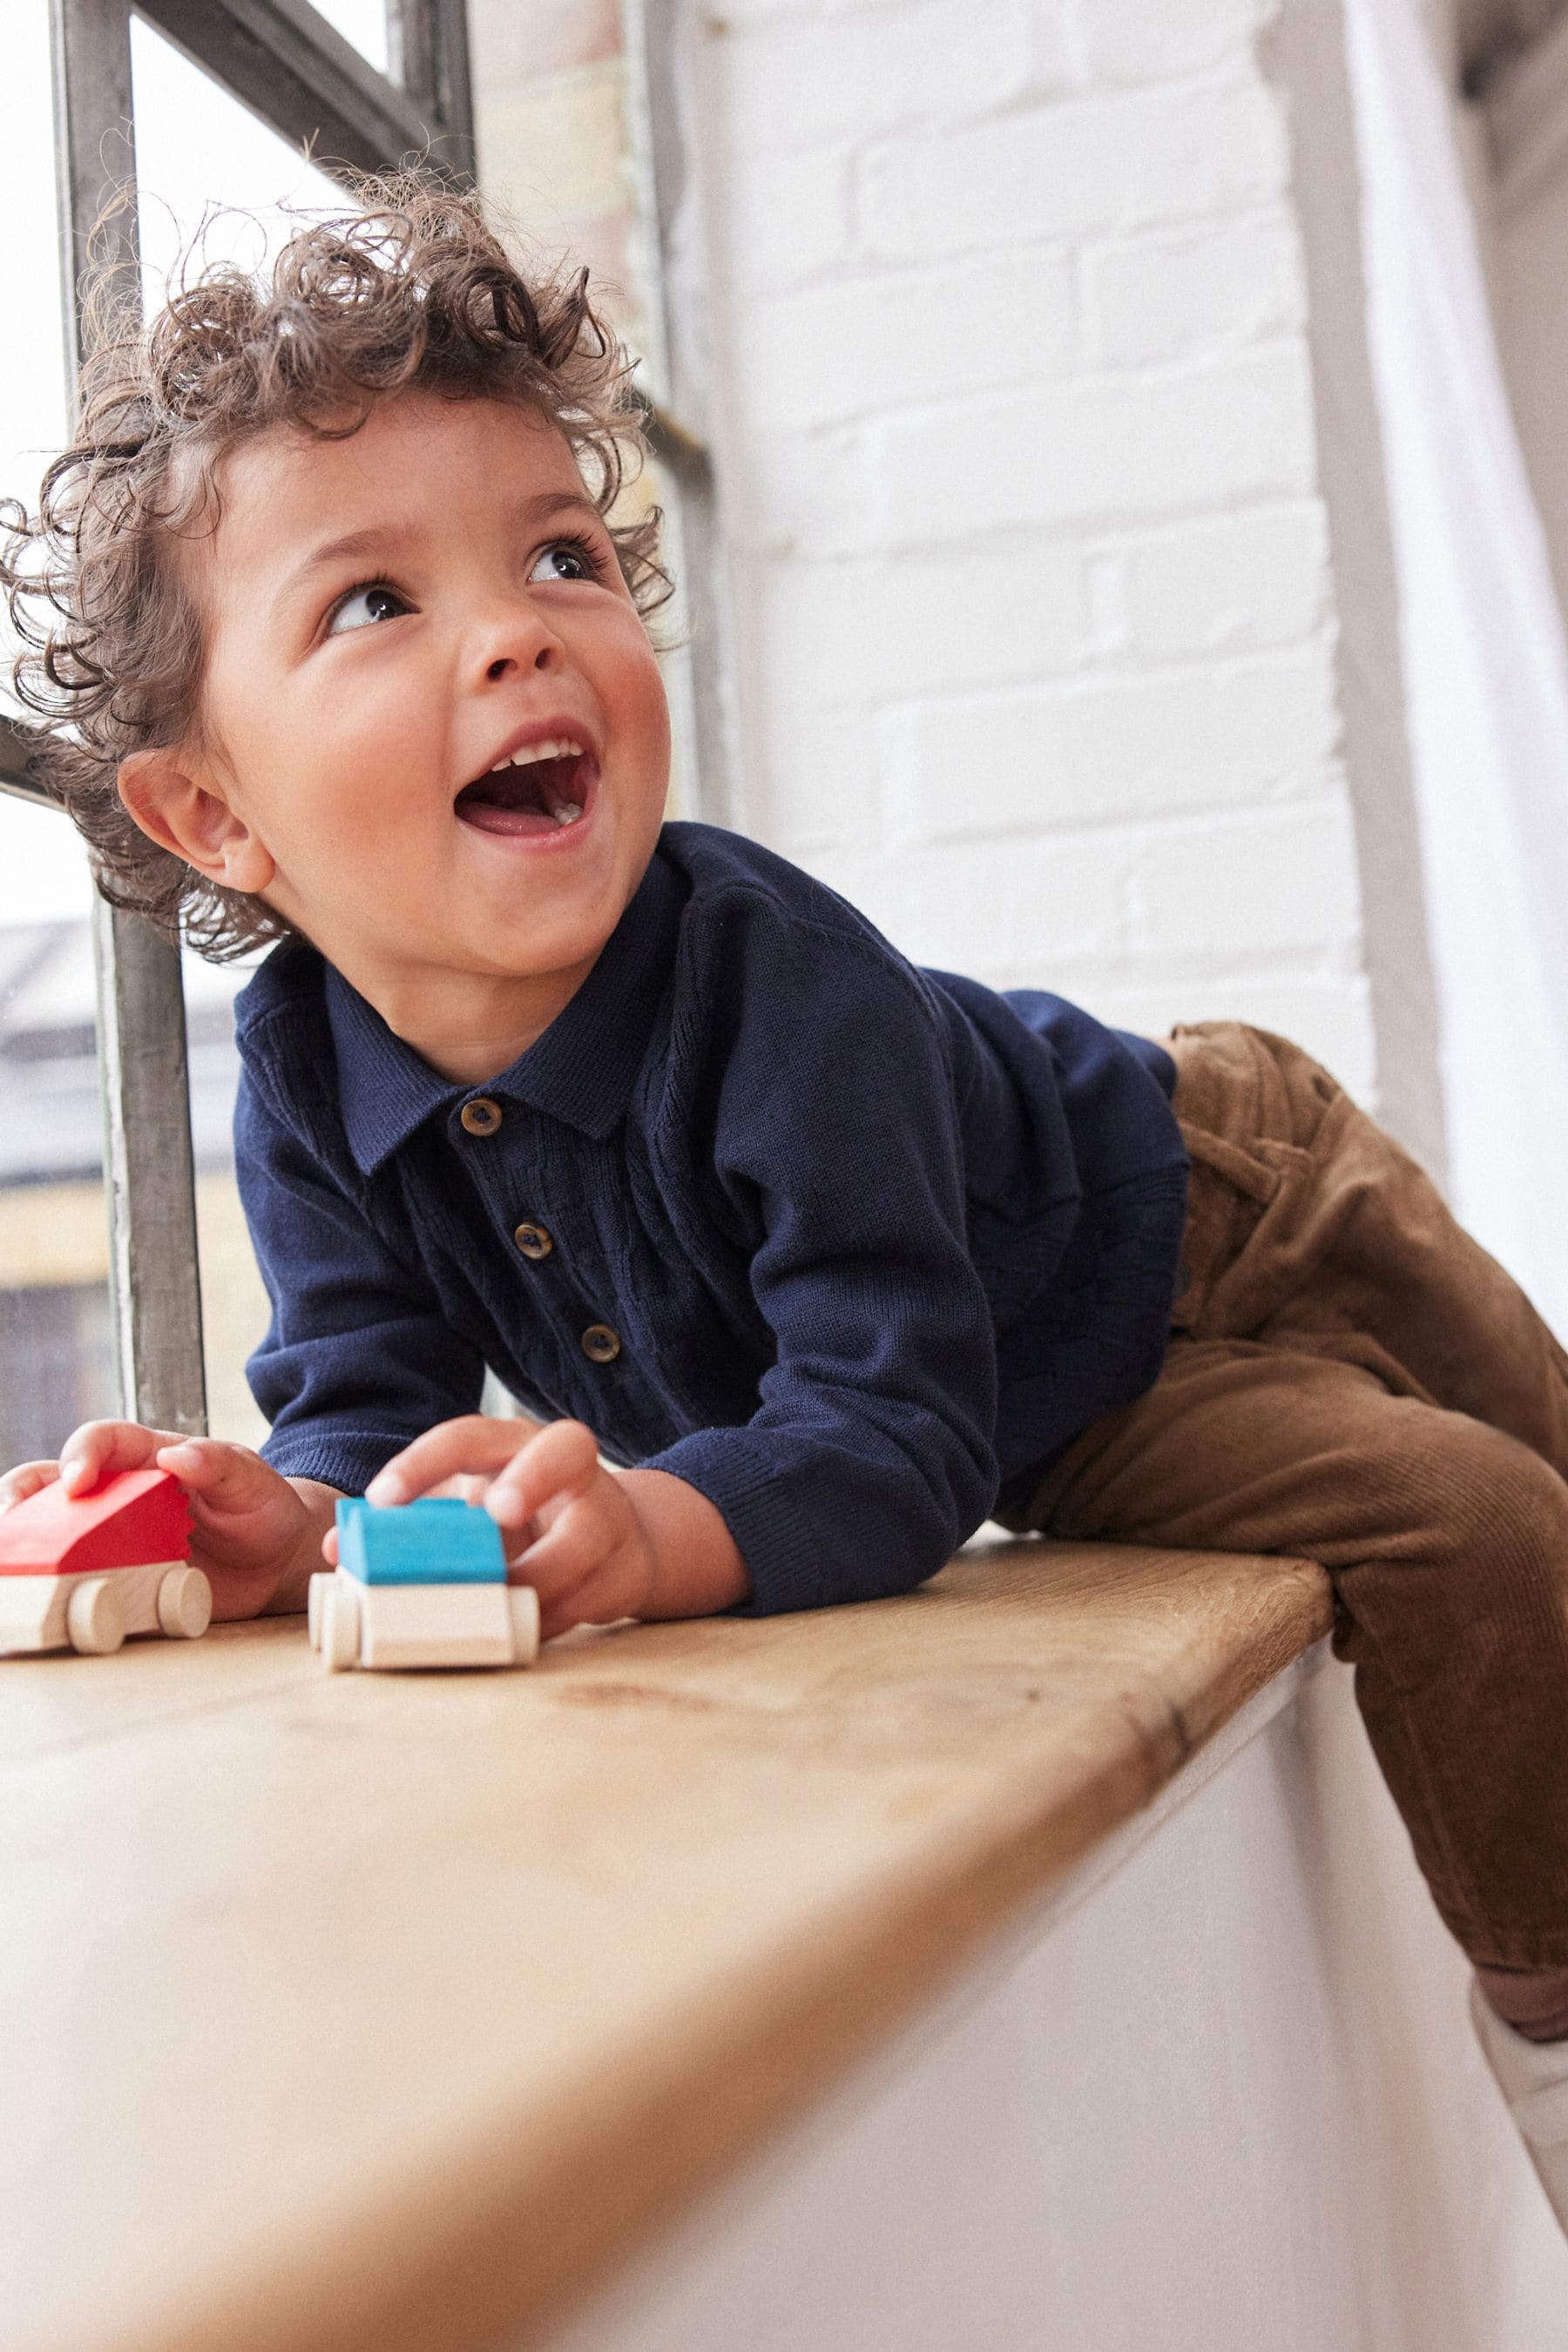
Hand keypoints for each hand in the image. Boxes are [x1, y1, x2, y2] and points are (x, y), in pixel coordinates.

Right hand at [0, 1421, 329, 1621]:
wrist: (274, 1562)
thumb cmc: (261, 1509)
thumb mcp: (252, 1483)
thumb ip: (221, 1466)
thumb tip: (179, 1457)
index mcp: (146, 1457)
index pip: (101, 1441)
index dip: (81, 1454)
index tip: (77, 1482)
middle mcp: (116, 1495)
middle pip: (49, 1485)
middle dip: (20, 1497)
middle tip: (9, 1522)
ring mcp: (109, 1539)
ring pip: (48, 1534)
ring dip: (22, 1545)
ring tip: (9, 1566)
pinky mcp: (114, 1579)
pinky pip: (72, 1583)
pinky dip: (48, 1589)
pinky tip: (36, 1604)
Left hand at [364, 1414, 748, 1640]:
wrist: (613, 1542)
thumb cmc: (517, 1525)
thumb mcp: (464, 1515)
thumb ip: (404, 1529)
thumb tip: (338, 1549)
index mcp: (514, 1445)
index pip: (469, 1436)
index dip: (425, 1463)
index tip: (384, 1500)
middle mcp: (569, 1466)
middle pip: (566, 1449)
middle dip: (532, 1479)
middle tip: (498, 1515)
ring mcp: (608, 1512)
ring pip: (588, 1534)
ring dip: (540, 1574)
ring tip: (500, 1601)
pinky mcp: (628, 1563)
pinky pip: (596, 1593)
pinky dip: (557, 1616)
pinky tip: (527, 1628)